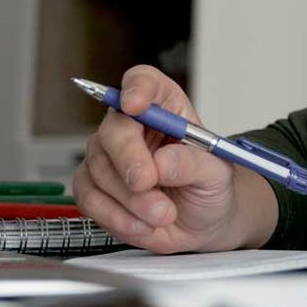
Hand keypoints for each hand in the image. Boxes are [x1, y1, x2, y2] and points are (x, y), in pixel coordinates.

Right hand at [71, 65, 272, 252]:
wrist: (203, 222)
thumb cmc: (209, 187)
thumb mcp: (216, 173)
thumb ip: (192, 163)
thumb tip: (162, 161)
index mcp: (165, 108)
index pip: (144, 82)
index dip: (137, 88)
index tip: (136, 104)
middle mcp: (131, 127)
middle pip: (114, 127)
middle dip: (128, 157)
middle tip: (147, 181)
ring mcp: (109, 157)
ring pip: (100, 168)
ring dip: (131, 198)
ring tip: (163, 213)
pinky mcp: (95, 188)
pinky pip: (90, 198)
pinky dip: (116, 216)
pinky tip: (143, 225)